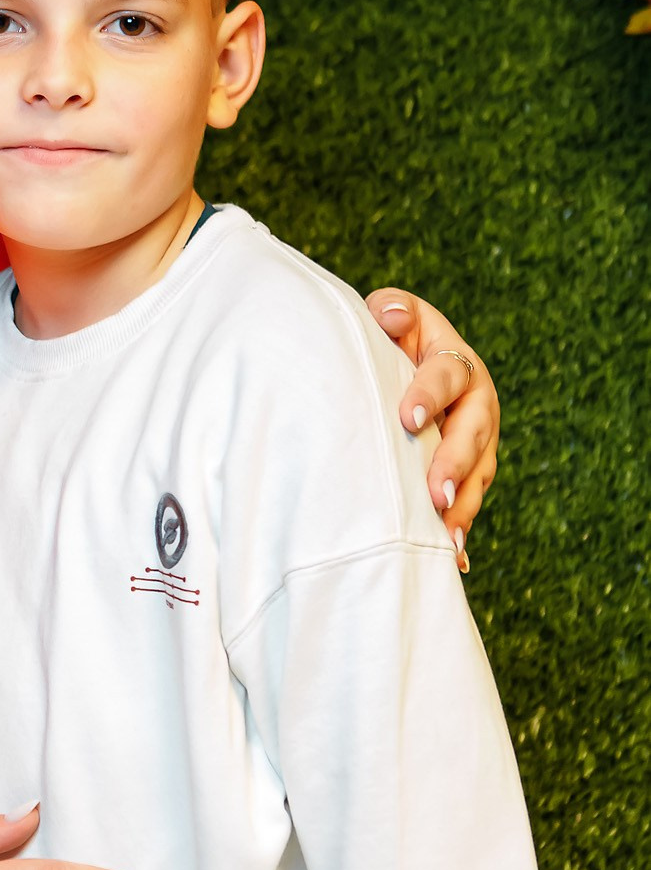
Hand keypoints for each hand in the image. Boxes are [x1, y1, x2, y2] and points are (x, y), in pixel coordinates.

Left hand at [365, 289, 499, 571]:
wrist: (406, 363)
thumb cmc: (392, 339)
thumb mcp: (392, 315)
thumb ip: (391, 311)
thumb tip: (391, 317)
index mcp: (455, 359)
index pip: (445, 376)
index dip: (428, 395)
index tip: (408, 419)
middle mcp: (476, 400)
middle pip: (472, 433)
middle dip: (454, 465)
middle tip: (435, 495)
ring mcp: (479, 438)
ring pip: (479, 473)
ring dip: (463, 505)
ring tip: (446, 536)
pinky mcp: (472, 469)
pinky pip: (471, 498)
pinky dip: (461, 526)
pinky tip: (451, 557)